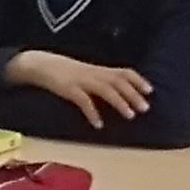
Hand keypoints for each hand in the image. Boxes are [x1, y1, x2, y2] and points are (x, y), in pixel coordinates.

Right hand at [4, 50, 152, 122]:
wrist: (39, 64)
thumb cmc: (64, 72)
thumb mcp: (85, 73)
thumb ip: (101, 80)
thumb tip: (119, 93)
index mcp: (98, 69)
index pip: (123, 71)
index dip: (138, 80)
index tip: (150, 91)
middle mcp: (93, 73)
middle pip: (117, 81)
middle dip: (133, 94)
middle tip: (145, 108)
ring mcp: (81, 80)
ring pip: (104, 89)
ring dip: (119, 102)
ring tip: (130, 116)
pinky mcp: (68, 89)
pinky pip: (83, 101)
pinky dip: (92, 112)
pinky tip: (98, 125)